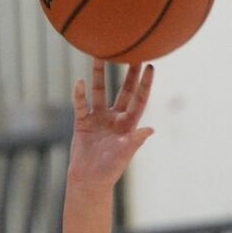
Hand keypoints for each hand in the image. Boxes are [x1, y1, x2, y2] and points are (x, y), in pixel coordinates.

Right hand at [67, 60, 154, 188]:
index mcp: (129, 124)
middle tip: (133, 52)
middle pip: (123, 90)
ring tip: (100, 55)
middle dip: (128, 73)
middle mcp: (115, 117)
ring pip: (99, 91)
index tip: (151, 66)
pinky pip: (81, 104)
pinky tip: (80, 81)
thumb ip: (135, 141)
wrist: (88, 180)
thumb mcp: (124, 155)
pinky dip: (79, 94)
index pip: (139, 99)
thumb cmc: (110, 170)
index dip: (146, 83)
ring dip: (99, 75)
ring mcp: (98, 118)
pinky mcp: (82, 122)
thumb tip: (150, 130)